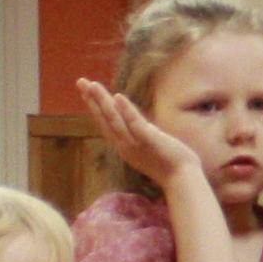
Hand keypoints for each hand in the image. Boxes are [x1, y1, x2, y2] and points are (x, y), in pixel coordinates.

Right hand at [74, 80, 197, 191]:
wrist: (182, 180)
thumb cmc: (168, 163)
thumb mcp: (148, 145)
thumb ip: (140, 132)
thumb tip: (134, 119)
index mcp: (123, 145)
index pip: (105, 123)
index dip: (95, 107)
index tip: (86, 91)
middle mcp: (124, 145)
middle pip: (105, 119)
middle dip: (92, 100)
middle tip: (80, 82)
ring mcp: (135, 143)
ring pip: (115, 119)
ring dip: (103, 101)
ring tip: (92, 85)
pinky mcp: (149, 141)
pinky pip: (135, 124)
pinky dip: (126, 110)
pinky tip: (118, 96)